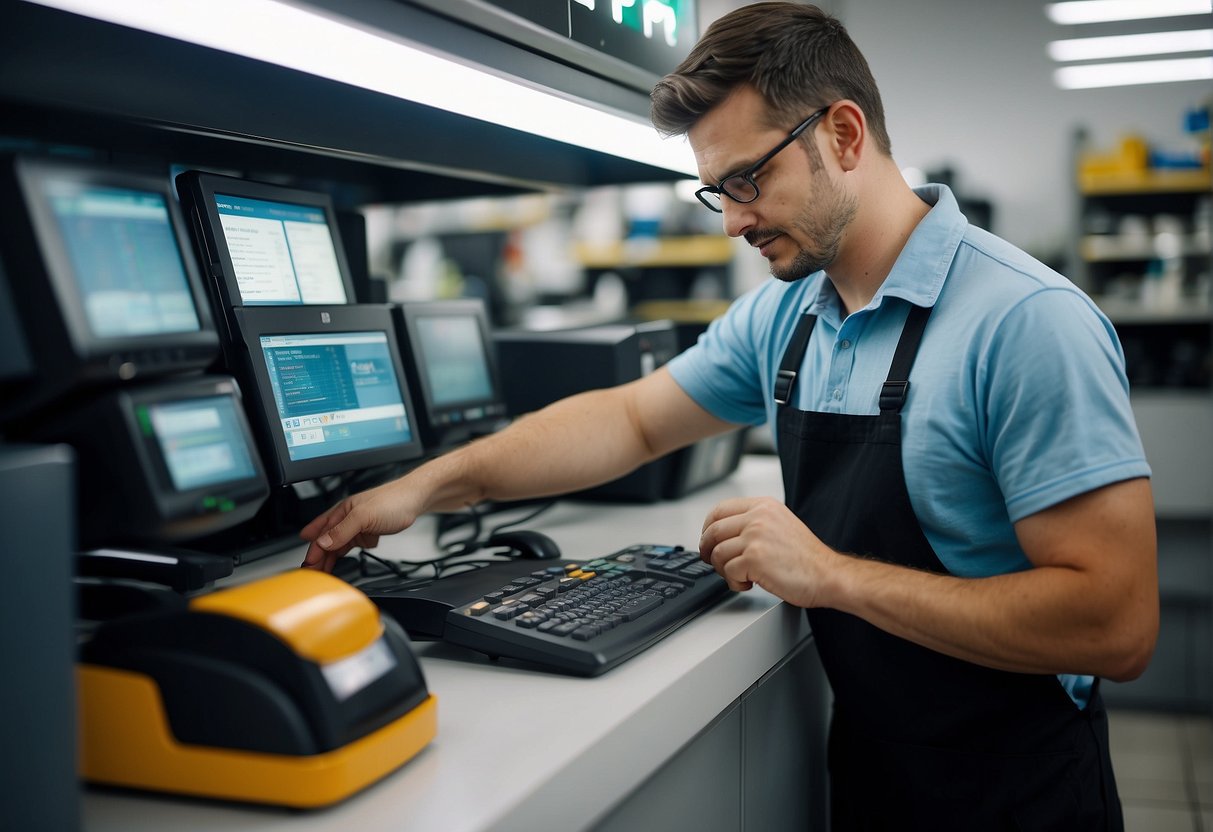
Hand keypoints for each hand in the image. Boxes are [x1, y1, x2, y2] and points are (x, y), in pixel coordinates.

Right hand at [299, 478, 424, 571]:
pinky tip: (341, 562)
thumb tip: (323, 543)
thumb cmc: (393, 500)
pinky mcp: (368, 533)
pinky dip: (345, 555)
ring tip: (323, 573)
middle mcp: (347, 519)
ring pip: (338, 545)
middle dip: (318, 558)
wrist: (416, 499)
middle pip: (327, 542)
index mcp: (341, 512)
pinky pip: (352, 546)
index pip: (321, 536)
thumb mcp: (364, 516)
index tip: (308, 567)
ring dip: (330, 558)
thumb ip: (343, 530)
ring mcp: (357, 526)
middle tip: (312, 575)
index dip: (313, 552)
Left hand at [698, 496, 836, 606]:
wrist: (827, 574)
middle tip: (711, 561)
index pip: (720, 510)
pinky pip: (728, 572)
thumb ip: (754, 523)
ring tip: (741, 576)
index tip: (707, 539)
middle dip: (707, 550)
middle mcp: (758, 518)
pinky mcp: (754, 559)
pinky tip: (749, 583)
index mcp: (764, 506)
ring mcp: (755, 537)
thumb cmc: (807, 557)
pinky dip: (734, 582)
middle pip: (713, 531)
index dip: (707, 527)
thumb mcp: (780, 525)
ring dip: (724, 570)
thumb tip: (725, 533)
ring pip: (717, 553)